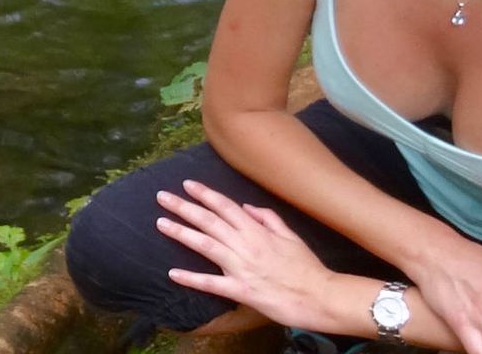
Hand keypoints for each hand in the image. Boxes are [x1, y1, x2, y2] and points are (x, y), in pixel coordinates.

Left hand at [152, 180, 332, 328]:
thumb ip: (268, 218)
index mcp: (258, 231)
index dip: (205, 194)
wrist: (320, 297)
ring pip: (206, 246)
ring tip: (161, 223)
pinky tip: (173, 273)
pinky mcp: (241, 291)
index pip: (226, 206)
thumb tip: (247, 206)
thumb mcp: (291, 236)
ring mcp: (241, 268)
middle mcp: (246, 245)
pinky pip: (212, 284)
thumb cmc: (307, 267)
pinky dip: (191, 278)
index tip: (187, 184)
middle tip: (162, 197)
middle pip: (209, 221)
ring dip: (181, 233)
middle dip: (184, 207)